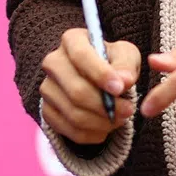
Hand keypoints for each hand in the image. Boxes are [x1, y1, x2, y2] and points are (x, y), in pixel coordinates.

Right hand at [40, 28, 139, 144]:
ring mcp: (47, 87)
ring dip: (102, 122)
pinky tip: (105, 127)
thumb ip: (126, 65)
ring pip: (74, 114)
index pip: (80, 56)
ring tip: (120, 119)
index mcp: (71, 40)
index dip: (100, 74)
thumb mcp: (125, 55)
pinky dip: (92, 134)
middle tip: (128, 110)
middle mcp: (53, 62)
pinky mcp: (47, 110)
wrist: (94, 79)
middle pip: (76, 91)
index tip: (120, 89)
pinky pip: (70, 131)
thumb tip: (124, 80)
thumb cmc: (112, 63)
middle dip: (106, 106)